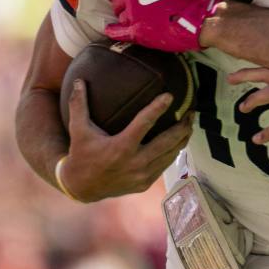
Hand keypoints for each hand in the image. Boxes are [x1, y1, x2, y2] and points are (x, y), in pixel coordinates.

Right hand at [57, 79, 192, 200]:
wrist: (82, 187)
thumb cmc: (81, 154)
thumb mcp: (78, 130)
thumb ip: (78, 105)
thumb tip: (78, 80)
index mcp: (121, 147)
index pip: (144, 123)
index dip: (157, 108)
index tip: (170, 96)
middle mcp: (135, 162)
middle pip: (167, 142)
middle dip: (182, 126)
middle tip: (191, 112)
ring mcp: (142, 175)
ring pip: (170, 155)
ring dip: (182, 139)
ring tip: (190, 124)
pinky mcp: (145, 183)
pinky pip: (164, 165)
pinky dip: (173, 152)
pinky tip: (179, 142)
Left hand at [105, 0, 219, 52]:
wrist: (201, 19)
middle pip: (117, 0)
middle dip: (120, 4)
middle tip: (126, 8)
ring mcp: (133, 14)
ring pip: (120, 16)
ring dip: (124, 18)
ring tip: (130, 21)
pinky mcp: (137, 32)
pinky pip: (118, 32)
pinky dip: (113, 31)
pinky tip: (110, 30)